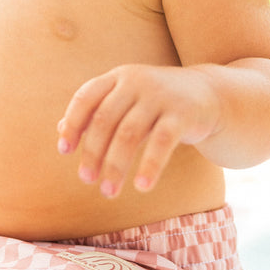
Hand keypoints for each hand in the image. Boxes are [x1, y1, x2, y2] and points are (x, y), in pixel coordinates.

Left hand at [57, 64, 220, 198]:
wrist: (210, 94)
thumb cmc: (158, 102)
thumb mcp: (127, 100)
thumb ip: (96, 112)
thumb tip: (60, 132)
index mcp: (118, 77)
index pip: (86, 97)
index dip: (73, 124)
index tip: (65, 151)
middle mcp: (137, 82)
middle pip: (105, 120)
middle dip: (93, 152)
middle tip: (87, 180)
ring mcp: (161, 96)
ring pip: (129, 134)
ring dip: (116, 166)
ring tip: (108, 191)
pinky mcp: (183, 114)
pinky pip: (162, 143)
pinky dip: (149, 166)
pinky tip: (141, 187)